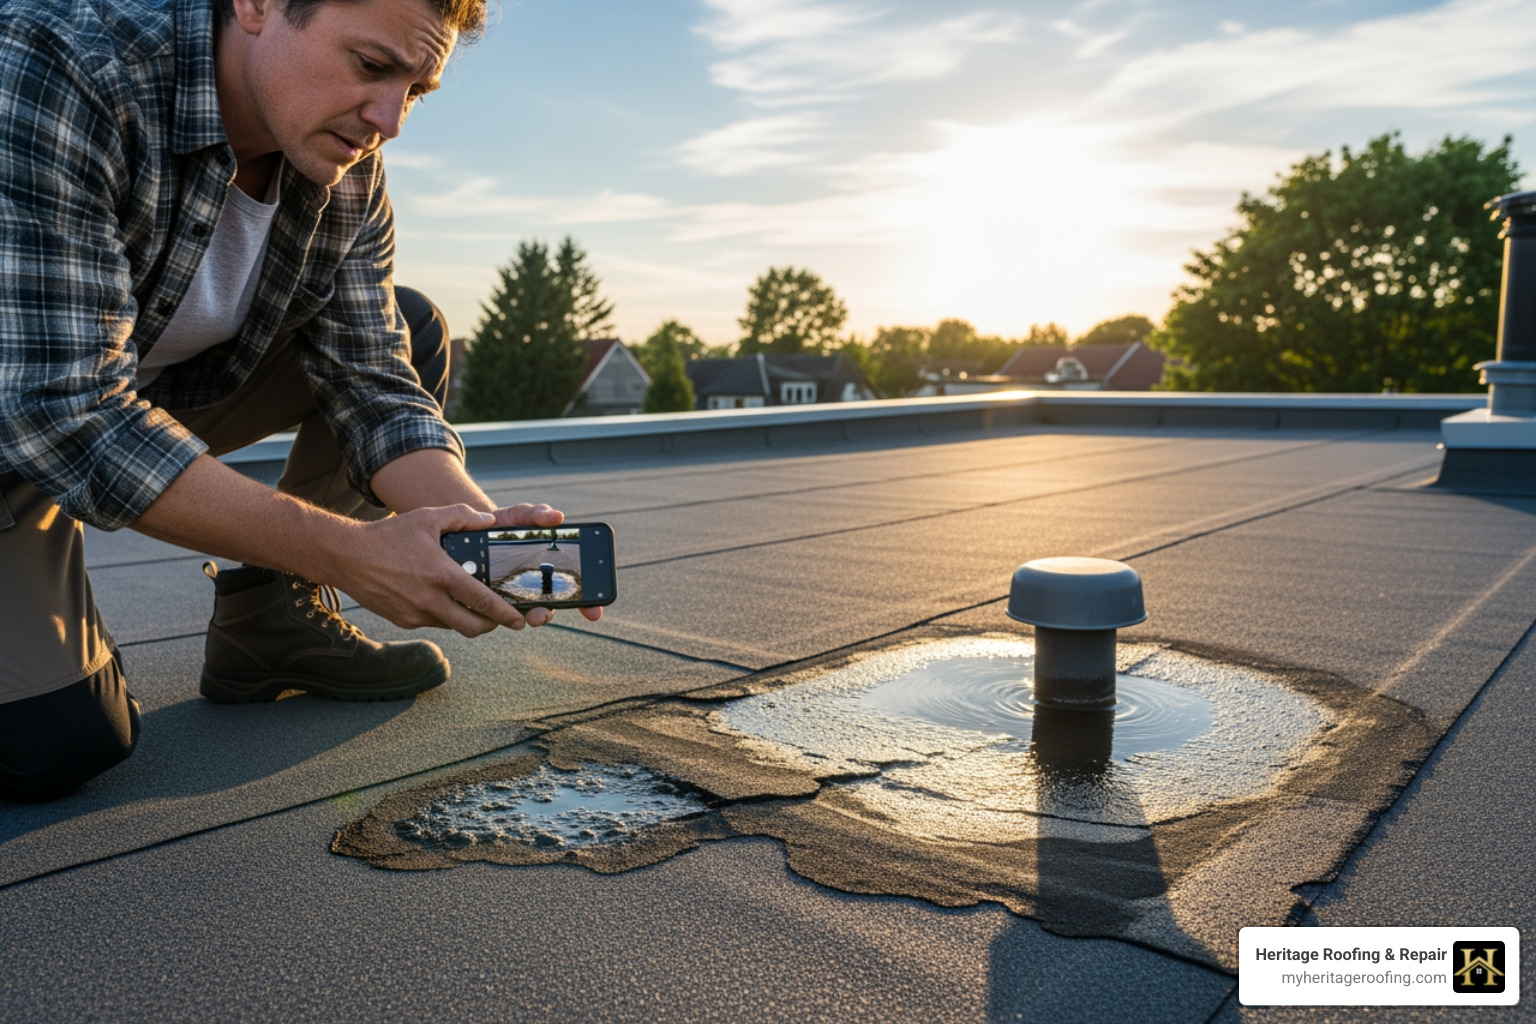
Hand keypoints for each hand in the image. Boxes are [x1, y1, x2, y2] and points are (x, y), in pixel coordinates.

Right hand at [328, 504, 536, 636]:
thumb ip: (462, 516)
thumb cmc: (388, 534)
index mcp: (442, 576)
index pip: (483, 602)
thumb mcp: (427, 517)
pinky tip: (443, 600)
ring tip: (474, 606)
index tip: (519, 620)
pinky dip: (443, 615)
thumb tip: (488, 520)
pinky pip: (432, 623)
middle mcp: (430, 600)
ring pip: (452, 626)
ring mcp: (415, 614)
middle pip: (472, 627)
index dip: (505, 614)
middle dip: (491, 625)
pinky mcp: (403, 620)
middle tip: (500, 618)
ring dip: (466, 619)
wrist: (346, 556)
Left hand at [488, 503, 603, 626]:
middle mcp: (533, 586)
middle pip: (546, 607)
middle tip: (543, 614)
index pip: (572, 590)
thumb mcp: (522, 516)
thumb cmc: (507, 525)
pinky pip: (496, 609)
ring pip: (523, 612)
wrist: (473, 528)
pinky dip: (499, 610)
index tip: (593, 614)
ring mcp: (512, 593)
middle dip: (546, 614)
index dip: (587, 604)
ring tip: (529, 616)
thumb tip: (557, 517)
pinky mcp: (490, 596)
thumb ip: (538, 514)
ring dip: (529, 616)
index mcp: (548, 569)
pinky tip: (496, 607)